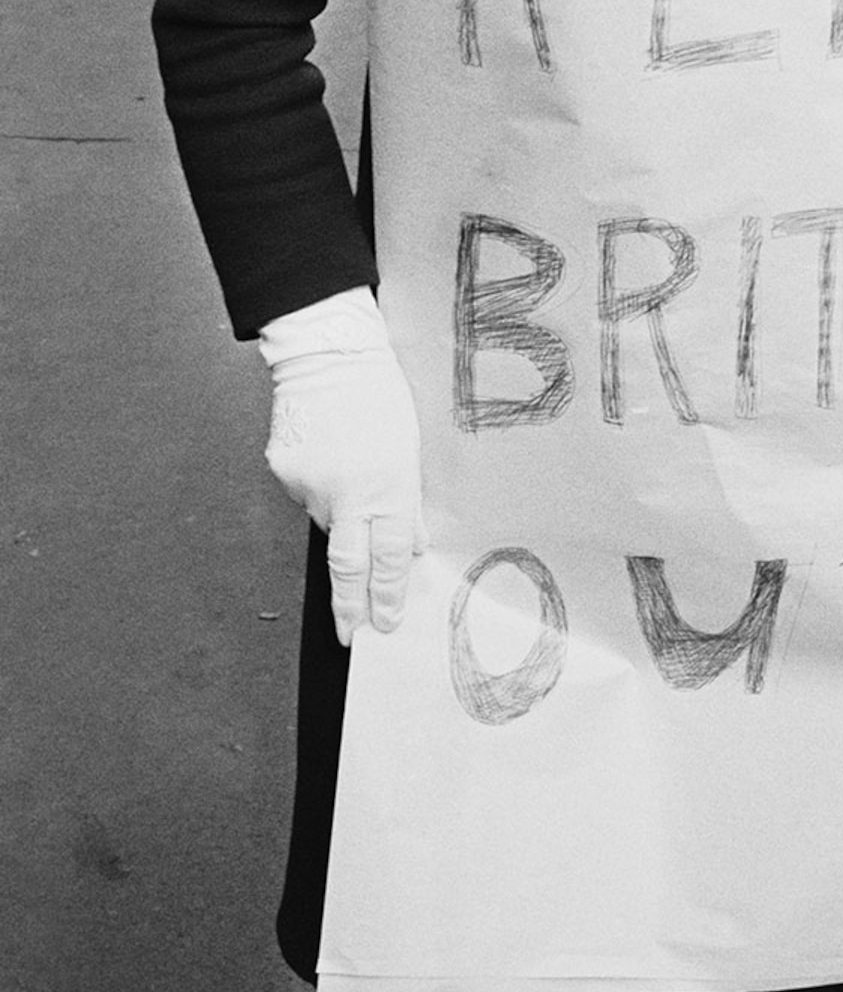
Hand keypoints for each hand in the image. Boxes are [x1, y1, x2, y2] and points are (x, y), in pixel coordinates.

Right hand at [259, 292, 425, 644]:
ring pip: (325, 520)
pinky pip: (304, 493)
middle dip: (351, 607)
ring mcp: (310, 485)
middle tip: (351, 636)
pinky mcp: (283, 473)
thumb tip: (410, 546)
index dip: (387, 596)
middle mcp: (348, 493)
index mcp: (388, 486)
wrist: (328, 354)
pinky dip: (317, 485)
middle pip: (349, 566)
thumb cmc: (378, 395)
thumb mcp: (409, 448)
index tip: (384, 625)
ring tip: (349, 474)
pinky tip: (327, 456)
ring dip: (339, 514)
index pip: (389, 558)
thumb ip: (407, 502)